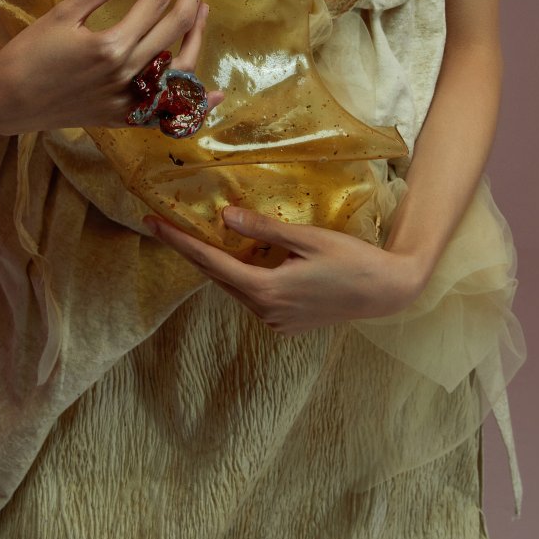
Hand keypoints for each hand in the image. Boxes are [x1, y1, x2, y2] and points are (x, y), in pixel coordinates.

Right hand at [0, 0, 222, 134]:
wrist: (4, 100)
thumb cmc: (28, 52)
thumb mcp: (63, 13)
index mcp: (111, 45)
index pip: (156, 1)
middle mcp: (126, 75)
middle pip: (176, 27)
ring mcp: (128, 100)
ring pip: (181, 67)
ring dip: (199, 34)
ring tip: (203, 6)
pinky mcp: (123, 118)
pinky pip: (167, 111)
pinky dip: (192, 102)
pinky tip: (214, 93)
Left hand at [142, 206, 431, 333]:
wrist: (386, 291)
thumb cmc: (351, 260)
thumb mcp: (306, 238)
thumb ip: (263, 230)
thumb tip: (224, 216)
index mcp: (265, 291)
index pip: (210, 262)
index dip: (179, 241)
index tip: (152, 224)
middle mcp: (265, 311)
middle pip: (218, 276)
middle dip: (192, 250)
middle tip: (165, 225)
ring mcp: (276, 321)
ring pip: (235, 287)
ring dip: (219, 263)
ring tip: (198, 236)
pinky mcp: (287, 322)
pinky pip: (254, 295)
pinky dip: (243, 275)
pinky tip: (242, 256)